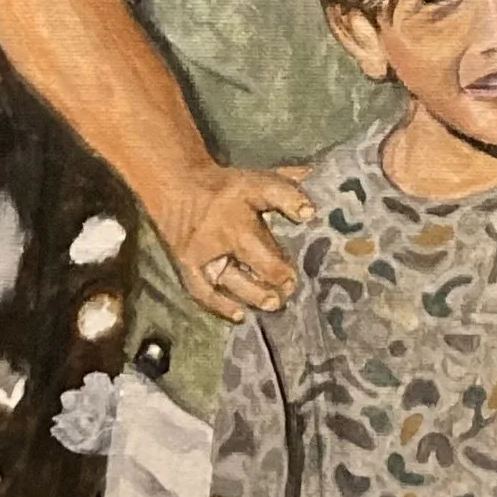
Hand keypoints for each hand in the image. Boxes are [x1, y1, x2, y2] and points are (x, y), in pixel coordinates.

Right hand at [157, 162, 314, 320]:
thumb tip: (318, 192)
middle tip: (292, 284)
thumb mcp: (257, 181)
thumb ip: (287, 190)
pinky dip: (221, 305)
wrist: (178, 189)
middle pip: (249, 245)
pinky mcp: (189, 265)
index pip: (270, 192)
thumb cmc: (227, 190)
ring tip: (274, 303)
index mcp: (243, 196)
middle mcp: (222, 224)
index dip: (292, 203)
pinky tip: (240, 315)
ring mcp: (203, 248)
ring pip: (229, 275)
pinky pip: (203, 289)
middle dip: (274, 268)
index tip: (308, 215)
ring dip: (253, 292)